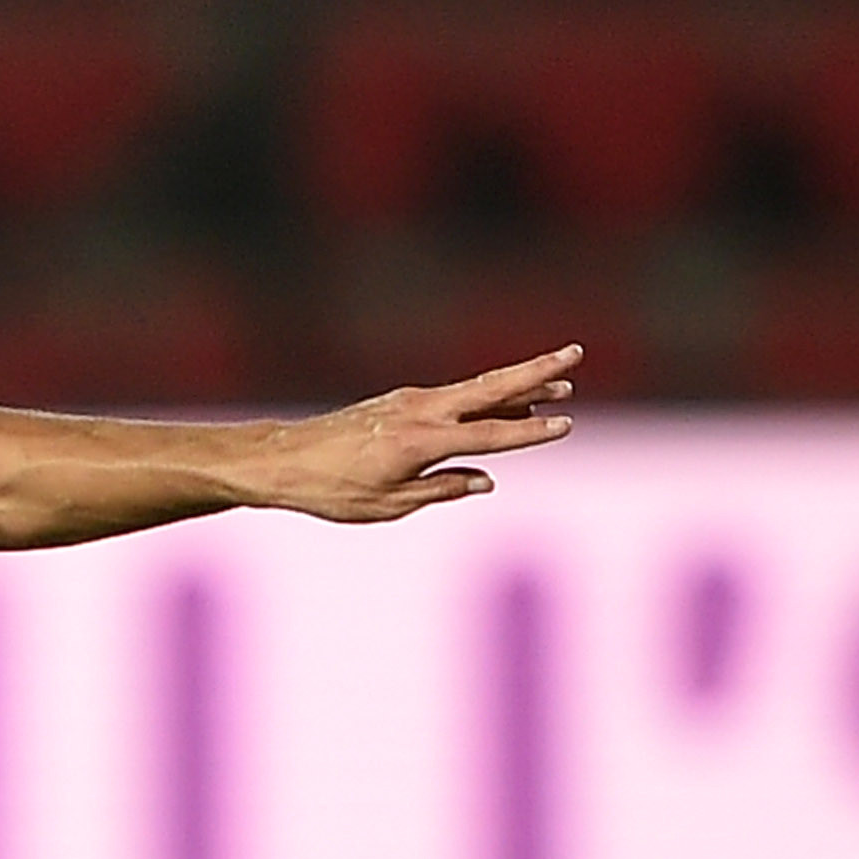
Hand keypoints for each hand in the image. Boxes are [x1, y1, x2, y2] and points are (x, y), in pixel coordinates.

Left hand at [258, 347, 578, 522]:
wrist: (282, 459)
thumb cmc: (331, 489)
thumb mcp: (387, 504)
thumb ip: (440, 490)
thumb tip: (485, 481)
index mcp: (421, 442)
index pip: (490, 437)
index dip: (530, 433)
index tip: (567, 425)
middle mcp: (421, 413)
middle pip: (491, 389)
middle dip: (536, 371)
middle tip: (575, 354)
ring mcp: (411, 403)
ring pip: (476, 390)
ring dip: (519, 384)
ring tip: (561, 381)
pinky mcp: (402, 402)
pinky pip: (455, 398)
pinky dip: (486, 398)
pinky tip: (510, 404)